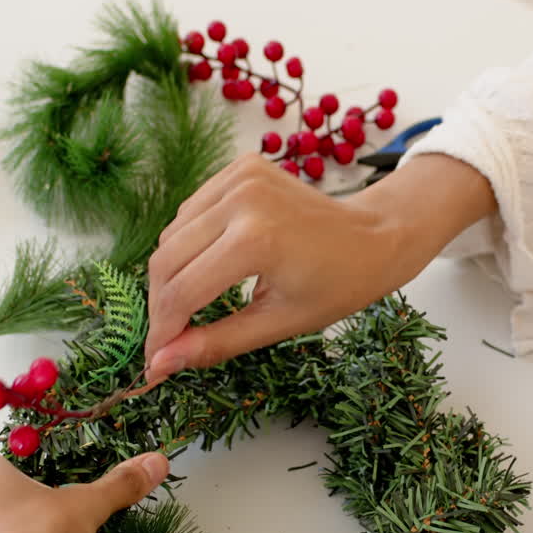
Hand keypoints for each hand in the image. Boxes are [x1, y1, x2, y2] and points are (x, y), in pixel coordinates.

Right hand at [144, 152, 495, 381]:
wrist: (377, 235)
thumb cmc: (339, 285)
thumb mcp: (279, 323)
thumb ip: (215, 342)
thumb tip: (160, 364)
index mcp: (255, 240)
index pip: (181, 293)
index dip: (162, 332)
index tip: (155, 361)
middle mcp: (241, 200)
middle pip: (166, 261)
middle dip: (160, 305)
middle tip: (168, 339)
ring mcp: (239, 177)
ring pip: (172, 235)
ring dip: (171, 275)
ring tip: (188, 307)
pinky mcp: (239, 167)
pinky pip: (191, 212)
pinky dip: (188, 243)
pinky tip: (208, 265)